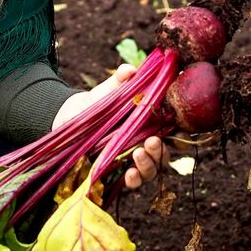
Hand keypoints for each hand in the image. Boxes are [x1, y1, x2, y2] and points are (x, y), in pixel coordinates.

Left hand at [52, 64, 169, 188]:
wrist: (71, 117)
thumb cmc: (96, 103)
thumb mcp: (108, 91)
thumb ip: (119, 80)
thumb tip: (129, 70)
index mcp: (150, 124)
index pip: (173, 133)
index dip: (180, 135)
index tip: (178, 132)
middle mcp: (146, 143)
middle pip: (164, 153)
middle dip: (161, 151)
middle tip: (152, 142)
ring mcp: (134, 159)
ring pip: (152, 168)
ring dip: (149, 164)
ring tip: (139, 155)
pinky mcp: (119, 171)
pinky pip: (133, 181)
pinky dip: (135, 179)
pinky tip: (130, 174)